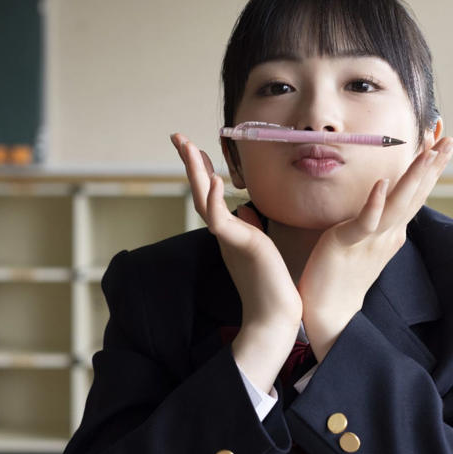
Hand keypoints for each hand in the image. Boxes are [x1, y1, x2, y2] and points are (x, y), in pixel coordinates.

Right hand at [171, 134, 301, 390]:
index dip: (202, 170)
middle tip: (177, 136)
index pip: (210, 194)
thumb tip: (245, 209)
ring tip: (187, 145)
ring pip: (204, 199)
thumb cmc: (270, 287)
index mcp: (229, 231)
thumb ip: (250, 228)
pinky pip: (220, 219)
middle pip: (200, 191)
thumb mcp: (260, 248)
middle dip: (189, 162)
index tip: (196, 147)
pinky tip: (215, 178)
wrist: (275, 317)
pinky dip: (215, 198)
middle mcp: (224, 232)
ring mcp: (228, 238)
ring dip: (195, 171)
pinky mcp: (238, 246)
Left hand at [299, 136, 452, 360]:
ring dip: (413, 178)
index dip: (430, 169)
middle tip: (449, 139)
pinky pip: (365, 222)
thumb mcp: (368, 241)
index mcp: (393, 231)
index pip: (415, 194)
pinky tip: (382, 183)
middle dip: (433, 166)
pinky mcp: (348, 244)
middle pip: (415, 195)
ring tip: (427, 153)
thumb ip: (380, 220)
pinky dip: (375, 203)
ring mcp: (371, 240)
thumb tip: (388, 197)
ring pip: (398, 205)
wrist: (330, 312)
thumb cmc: (344, 275)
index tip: (441, 142)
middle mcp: (388, 233)